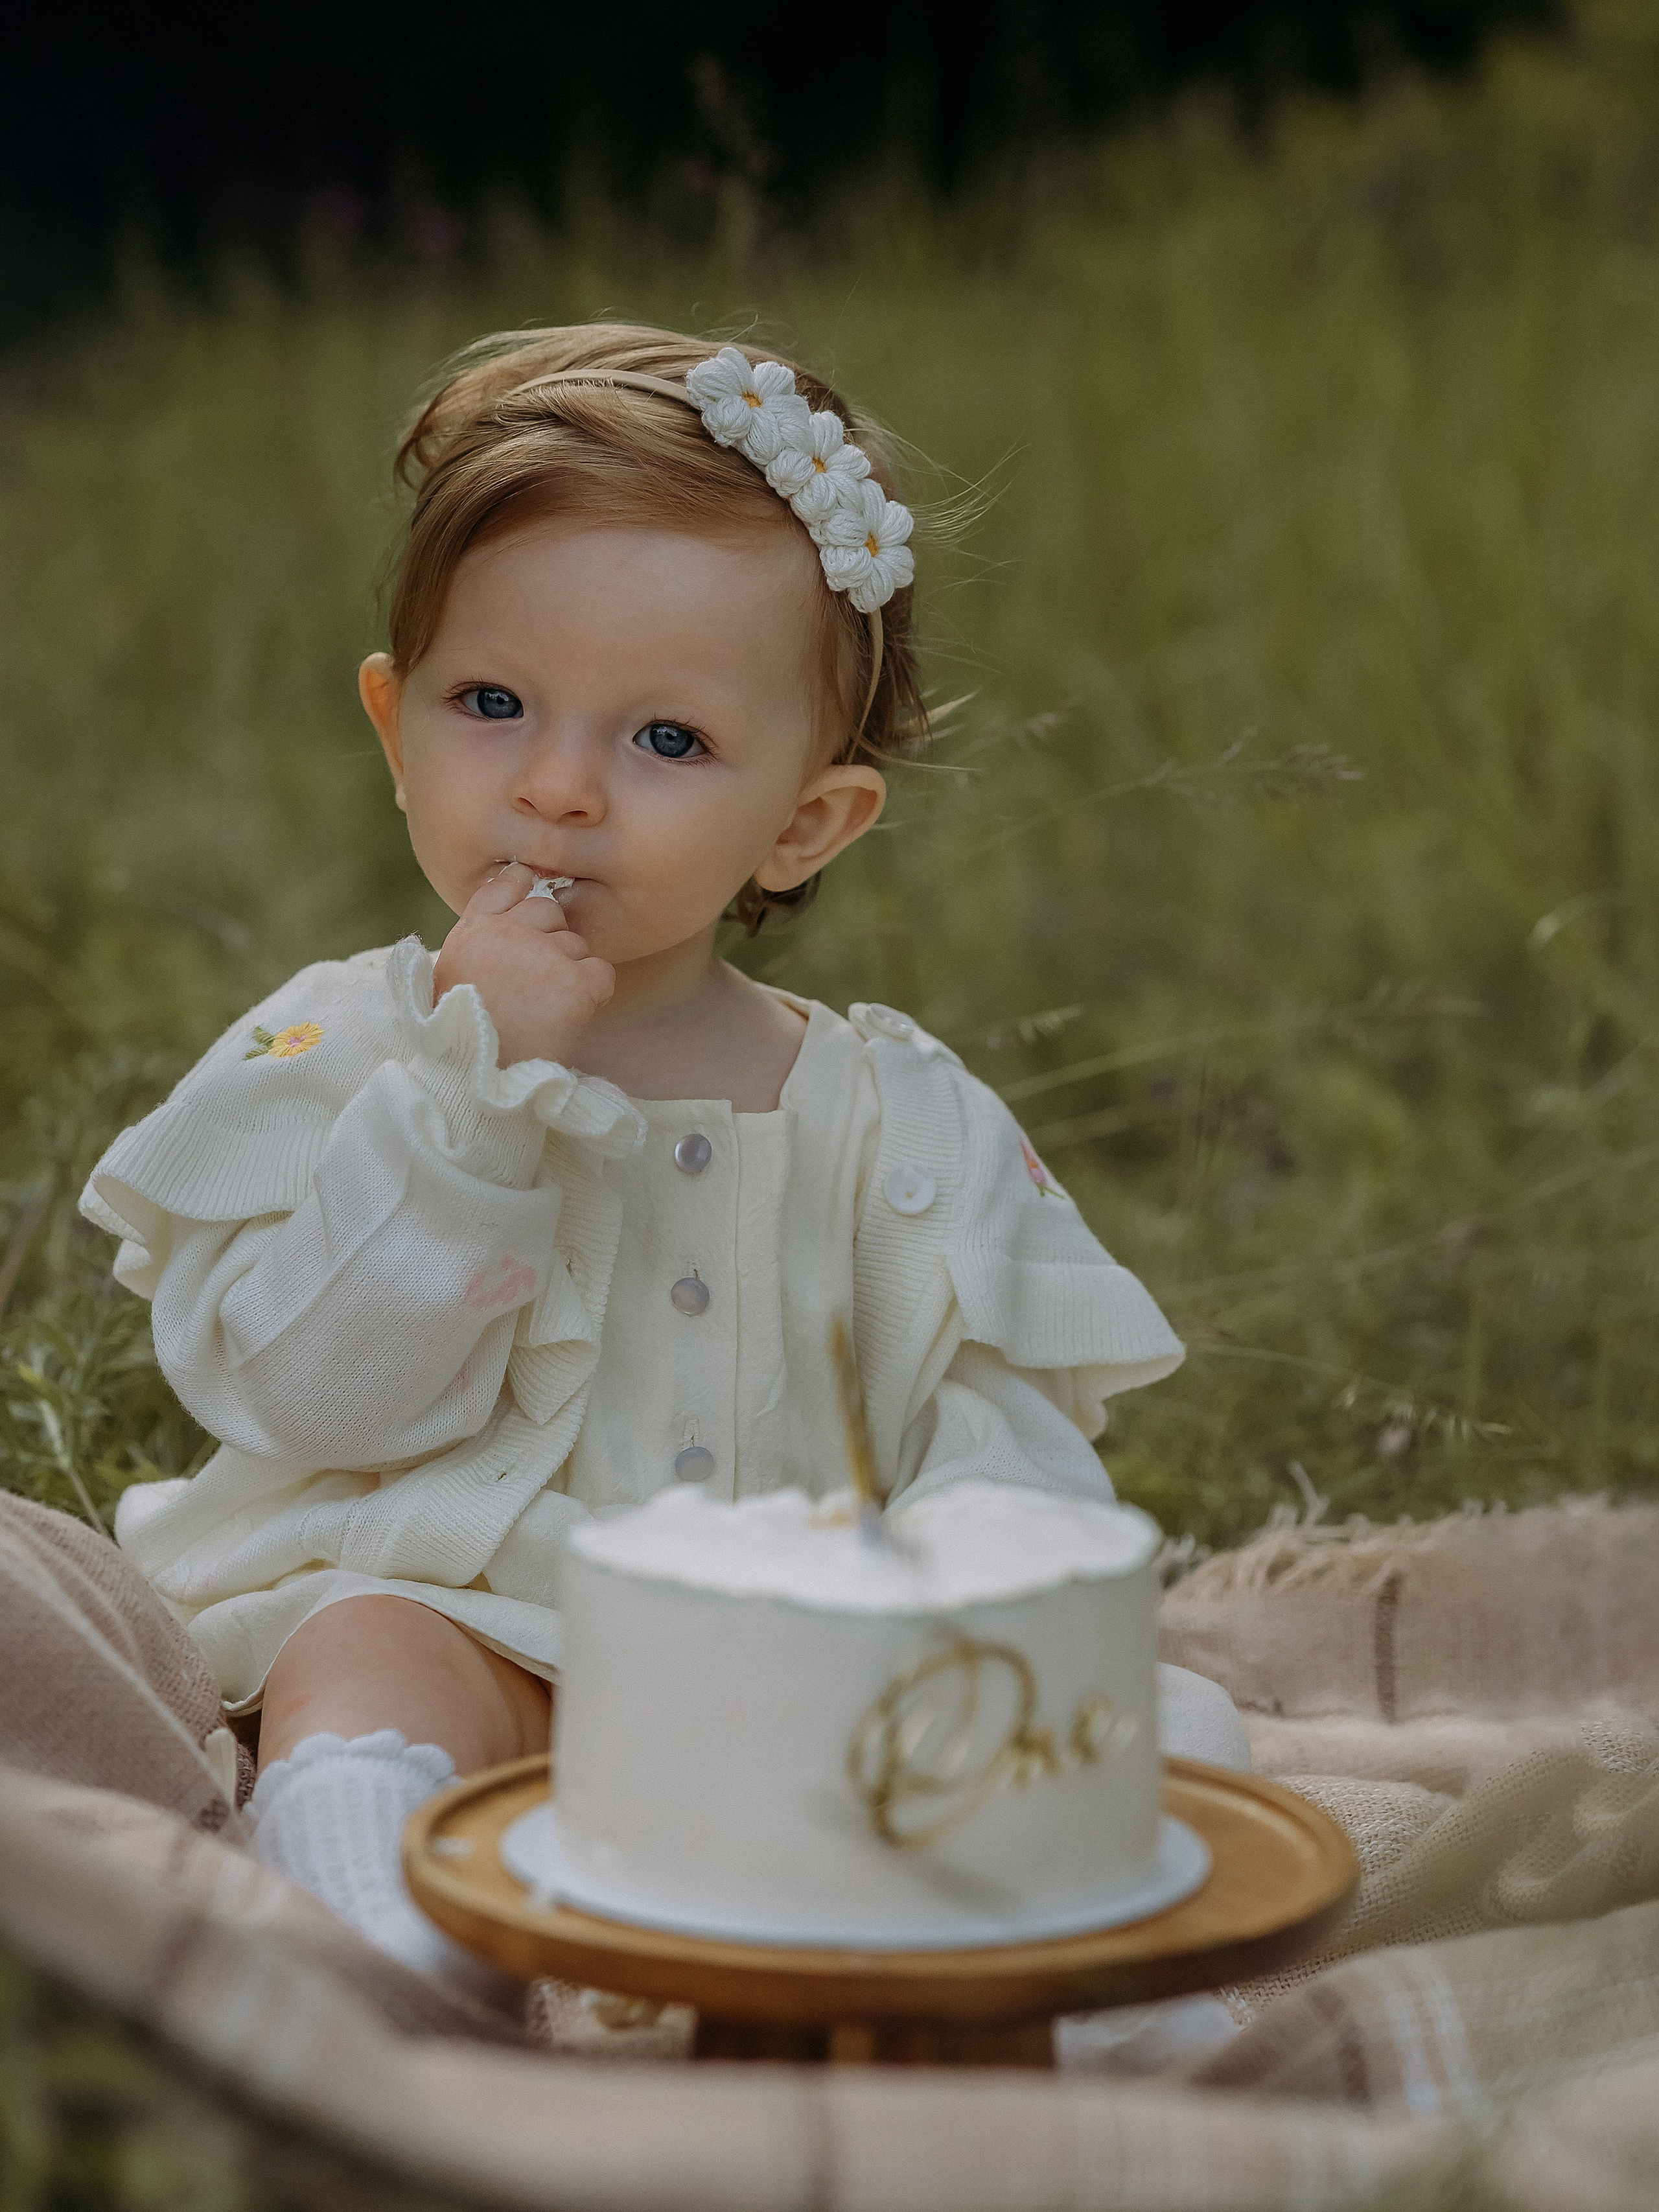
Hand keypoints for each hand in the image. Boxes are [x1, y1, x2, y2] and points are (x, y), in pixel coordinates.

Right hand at [433, 866, 613, 1067]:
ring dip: (569, 972)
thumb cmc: (466, 1037)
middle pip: (548, 911)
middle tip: (536, 983)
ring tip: (544, 1010)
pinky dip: (593, 994)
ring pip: (575, 944)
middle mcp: (508, 933)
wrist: (475, 1080)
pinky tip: (569, 1017)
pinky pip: (602, 972)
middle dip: (550, 939)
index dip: (522, 887)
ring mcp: (543, 955)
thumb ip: (482, 945)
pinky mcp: (574, 983)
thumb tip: (513, 919)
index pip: (507, 883)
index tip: (528, 898)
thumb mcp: (456, 978)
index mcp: (473, 931)